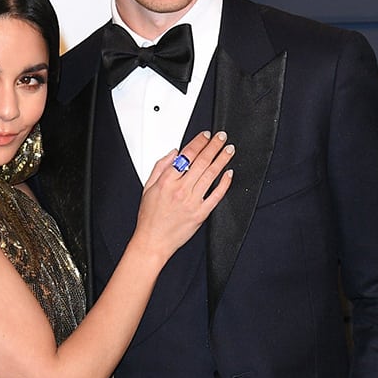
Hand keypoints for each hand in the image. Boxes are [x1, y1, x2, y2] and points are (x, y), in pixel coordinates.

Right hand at [133, 131, 234, 261]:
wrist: (153, 241)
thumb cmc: (149, 218)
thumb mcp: (148, 188)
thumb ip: (160, 167)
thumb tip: (174, 153)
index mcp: (167, 181)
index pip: (186, 155)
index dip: (198, 142)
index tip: (205, 136)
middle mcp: (181, 190)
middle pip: (201, 161)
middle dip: (214, 146)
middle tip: (221, 137)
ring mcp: (192, 202)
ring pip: (211, 175)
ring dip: (222, 160)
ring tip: (229, 150)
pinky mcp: (201, 214)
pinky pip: (216, 195)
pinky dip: (224, 183)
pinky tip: (228, 174)